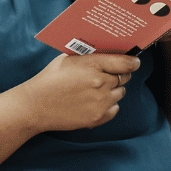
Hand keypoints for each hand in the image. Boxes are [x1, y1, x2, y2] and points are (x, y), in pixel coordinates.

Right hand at [19, 52, 139, 131]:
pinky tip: (96, 101)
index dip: (132, 62)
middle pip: (124, 78)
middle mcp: (101, 83)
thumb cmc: (49, 79)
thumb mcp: (68, 59)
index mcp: (93, 65)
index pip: (125, 63)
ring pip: (120, 93)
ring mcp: (100, 102)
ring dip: (113, 90)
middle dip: (120, 75)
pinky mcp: (97, 117)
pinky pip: (115, 109)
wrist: (35, 105)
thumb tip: (109, 53)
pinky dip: (109, 105)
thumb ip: (90, 56)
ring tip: (97, 89)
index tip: (135, 62)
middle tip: (110, 74)